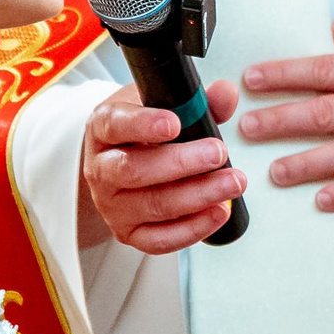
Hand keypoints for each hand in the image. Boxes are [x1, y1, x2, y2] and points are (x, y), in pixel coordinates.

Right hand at [78, 80, 245, 252]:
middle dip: (181, 163)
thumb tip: (225, 94)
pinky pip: (159, 239)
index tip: (175, 123)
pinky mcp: (127, 233)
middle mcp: (100, 169)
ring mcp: (112, 205)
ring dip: (198, 195)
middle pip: (134, 170)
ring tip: (232, 183)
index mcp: (102, 129)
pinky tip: (219, 212)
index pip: (114, 125)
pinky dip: (192, 228)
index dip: (143, 125)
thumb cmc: (143, 131)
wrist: (119, 165)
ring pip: (152, 205)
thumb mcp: (161, 104)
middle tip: (219, 152)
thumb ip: (195, 100)